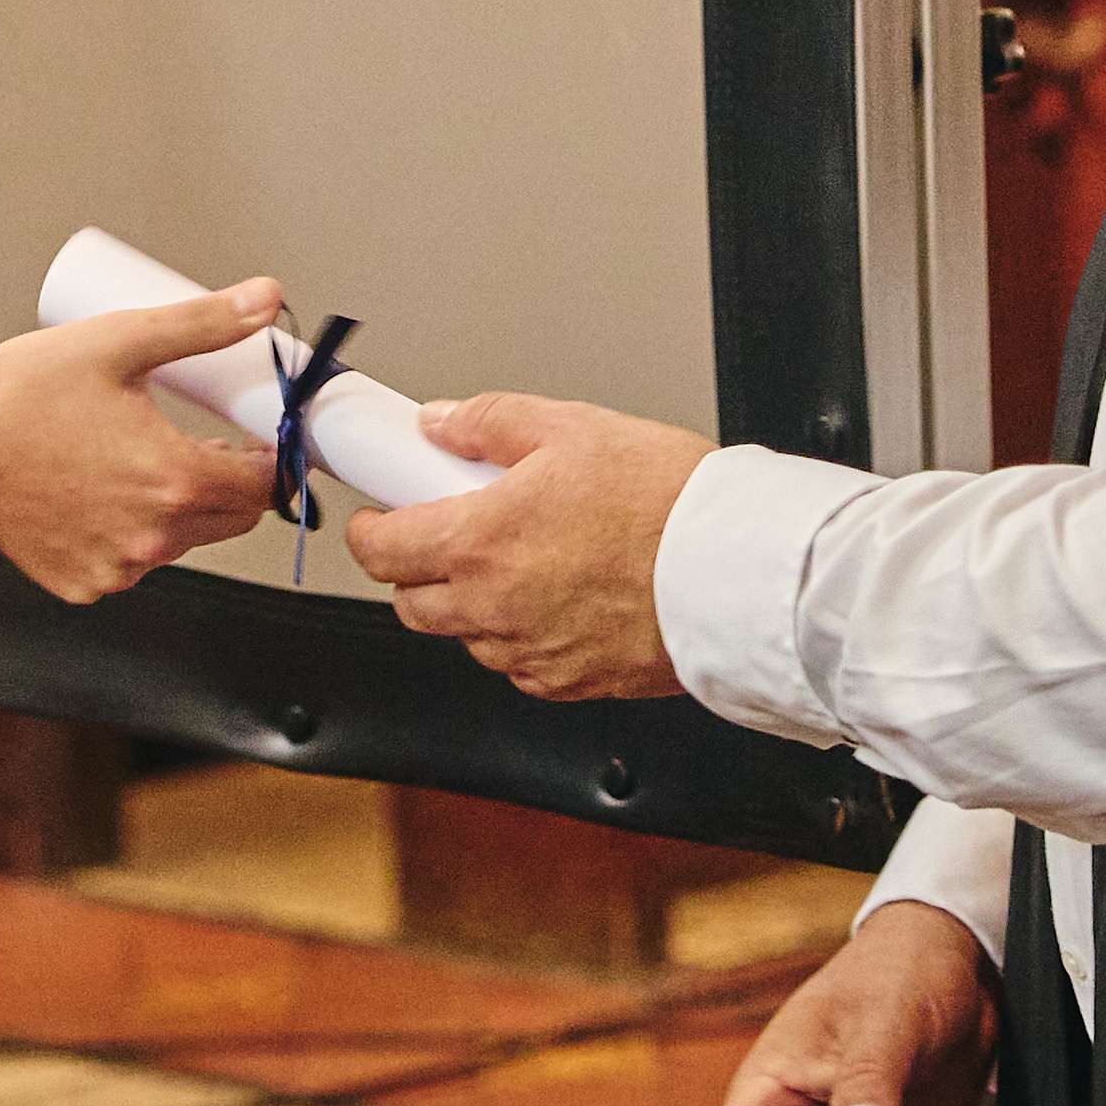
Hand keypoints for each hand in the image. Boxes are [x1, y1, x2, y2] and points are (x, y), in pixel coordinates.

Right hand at [0, 282, 282, 603]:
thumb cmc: (19, 394)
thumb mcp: (117, 342)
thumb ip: (201, 324)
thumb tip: (264, 300)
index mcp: (170, 479)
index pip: (265, 484)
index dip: (272, 456)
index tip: (260, 434)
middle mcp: (150, 537)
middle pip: (232, 517)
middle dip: (230, 480)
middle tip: (202, 440)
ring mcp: (115, 568)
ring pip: (184, 540)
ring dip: (180, 506)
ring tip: (140, 457)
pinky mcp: (83, 584)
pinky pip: (133, 560)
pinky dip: (133, 531)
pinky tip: (103, 490)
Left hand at [343, 392, 712, 699]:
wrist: (737, 570)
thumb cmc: (667, 500)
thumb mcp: (571, 427)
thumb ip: (489, 422)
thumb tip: (440, 424)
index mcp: (480, 543)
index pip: (380, 552)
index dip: (369, 531)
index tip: (378, 515)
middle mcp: (495, 609)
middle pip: (411, 606)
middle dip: (414, 570)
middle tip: (445, 532)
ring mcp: (532, 654)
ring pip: (466, 639)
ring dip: (469, 605)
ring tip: (517, 559)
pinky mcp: (573, 684)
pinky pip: (520, 666)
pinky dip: (520, 635)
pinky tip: (557, 597)